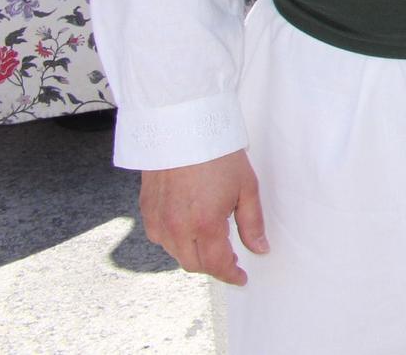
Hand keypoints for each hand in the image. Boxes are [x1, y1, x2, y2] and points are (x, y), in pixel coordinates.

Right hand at [138, 149, 266, 284]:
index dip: (230, 275)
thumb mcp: (246, 188)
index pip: (216, 265)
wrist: (182, 128)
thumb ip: (252, 223)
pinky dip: (176, 240)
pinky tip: (189, 227)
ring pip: (175, 253)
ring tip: (212, 240)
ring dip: (194, 253)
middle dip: (213, 266)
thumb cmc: (218, 155)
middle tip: (230, 258)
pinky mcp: (145, 209)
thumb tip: (260, 249)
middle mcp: (176, 228)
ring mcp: (157, 220)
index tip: (240, 277)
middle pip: (194, 264)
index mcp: (204, 225)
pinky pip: (160, 237)